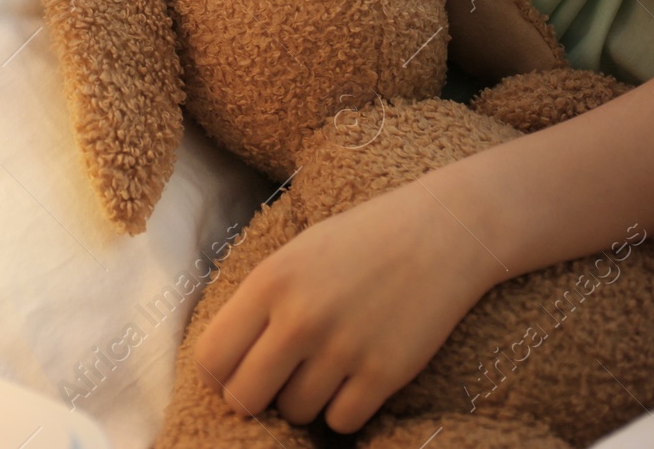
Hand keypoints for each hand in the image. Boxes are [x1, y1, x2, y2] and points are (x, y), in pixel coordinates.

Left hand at [189, 170, 505, 433]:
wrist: (442, 232)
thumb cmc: (363, 241)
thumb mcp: (296, 253)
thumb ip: (260, 303)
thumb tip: (224, 366)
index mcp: (270, 281)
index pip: (211, 358)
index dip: (221, 372)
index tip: (239, 368)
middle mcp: (300, 317)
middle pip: (244, 398)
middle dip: (256, 396)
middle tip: (279, 379)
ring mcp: (343, 349)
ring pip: (294, 413)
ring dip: (306, 399)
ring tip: (327, 364)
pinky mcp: (384, 374)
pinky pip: (340, 421)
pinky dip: (344, 409)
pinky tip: (356, 377)